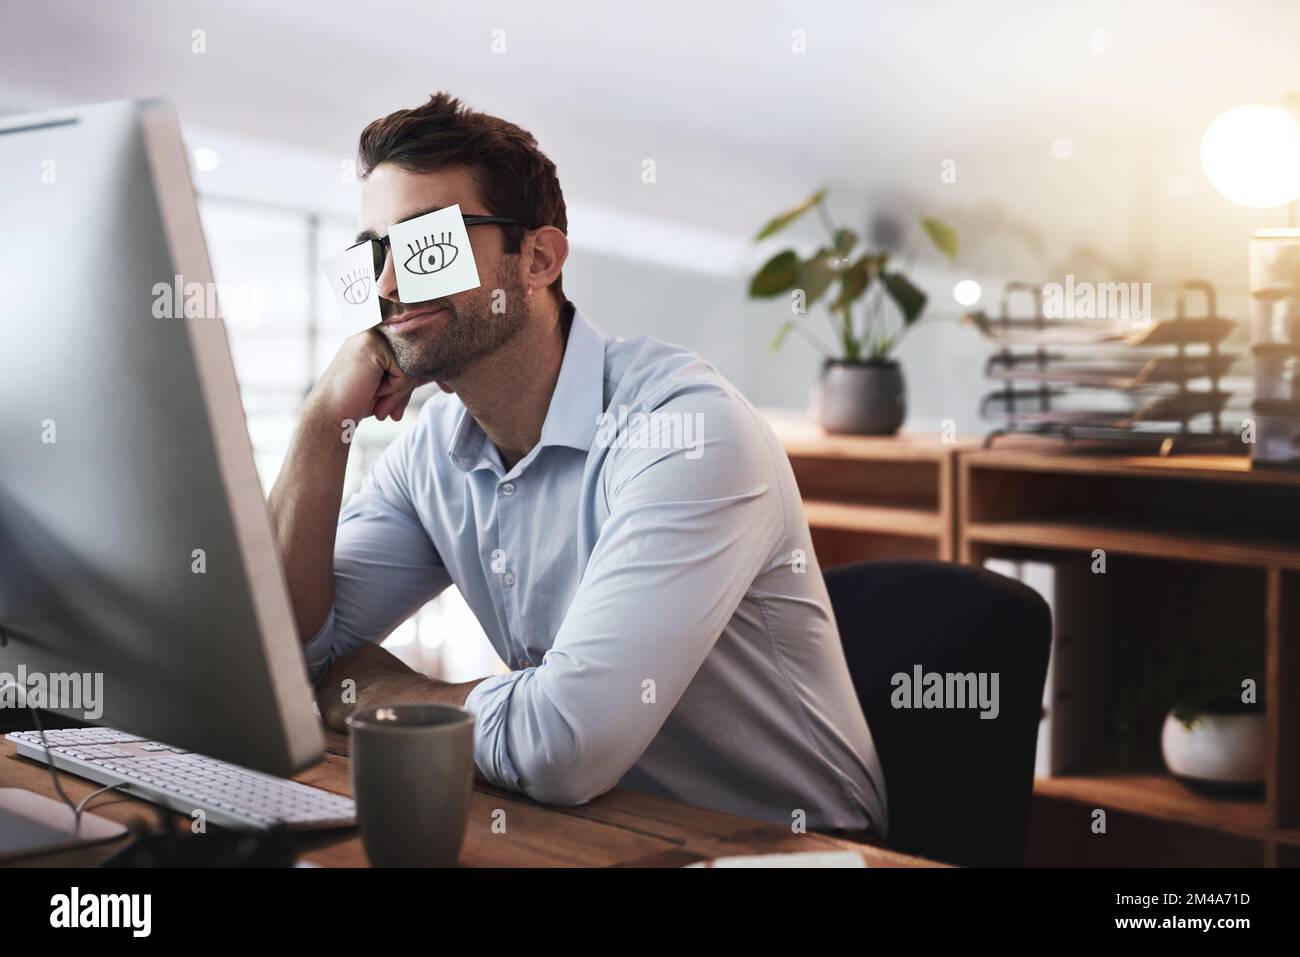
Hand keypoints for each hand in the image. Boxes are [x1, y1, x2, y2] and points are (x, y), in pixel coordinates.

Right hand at [308, 327, 425, 425]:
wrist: (331, 413)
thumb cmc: (360, 399)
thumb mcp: (394, 383)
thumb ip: (415, 372)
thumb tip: (446, 374)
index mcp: (383, 334)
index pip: (417, 353)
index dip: (419, 380)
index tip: (425, 398)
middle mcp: (379, 328)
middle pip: (418, 359)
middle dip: (407, 390)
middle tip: (390, 411)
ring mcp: (374, 333)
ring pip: (413, 365)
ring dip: (399, 392)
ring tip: (378, 401)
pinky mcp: (373, 345)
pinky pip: (405, 371)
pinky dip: (394, 389)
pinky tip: (373, 392)